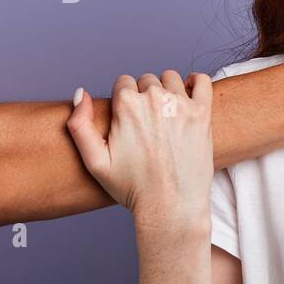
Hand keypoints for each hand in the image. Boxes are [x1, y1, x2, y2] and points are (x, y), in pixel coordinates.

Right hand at [65, 70, 213, 230]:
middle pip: (146, 80)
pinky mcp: (203, 113)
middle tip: (148, 124)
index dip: (124, 101)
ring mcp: (181, 104)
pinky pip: (201, 81)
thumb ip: (79, 125)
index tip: (129, 120)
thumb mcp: (94, 161)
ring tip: (166, 114)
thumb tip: (80, 93)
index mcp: (126, 105)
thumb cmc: (132, 187)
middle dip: (145, 96)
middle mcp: (154, 98)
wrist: (170, 205)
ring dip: (167, 90)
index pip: (123, 83)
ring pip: (171, 78)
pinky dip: (195, 82)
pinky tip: (188, 95)